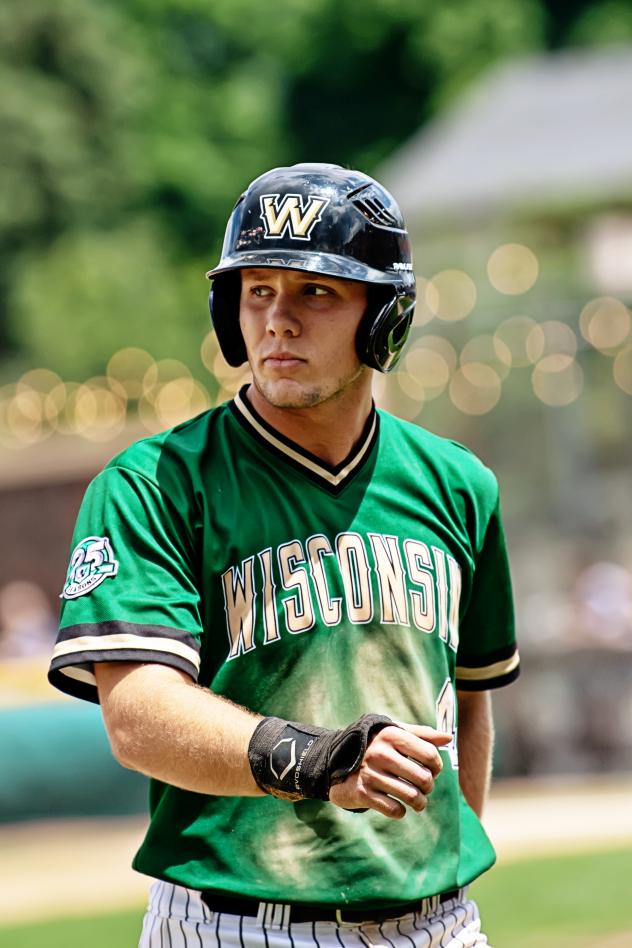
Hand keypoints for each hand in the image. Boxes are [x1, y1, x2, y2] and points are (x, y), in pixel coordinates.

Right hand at [328, 723, 451, 818]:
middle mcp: (380, 753)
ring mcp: (371, 773)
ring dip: (419, 803)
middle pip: (423, 778)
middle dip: (429, 787)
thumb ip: (422, 735)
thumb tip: (449, 738)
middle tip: (425, 788)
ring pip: (411, 796)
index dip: (437, 766)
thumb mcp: (395, 734)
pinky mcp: (363, 793)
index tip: (433, 770)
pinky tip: (398, 806)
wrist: (337, 763)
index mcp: (391, 735)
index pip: (430, 755)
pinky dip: (400, 811)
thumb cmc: (376, 747)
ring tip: (418, 801)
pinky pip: (394, 810)